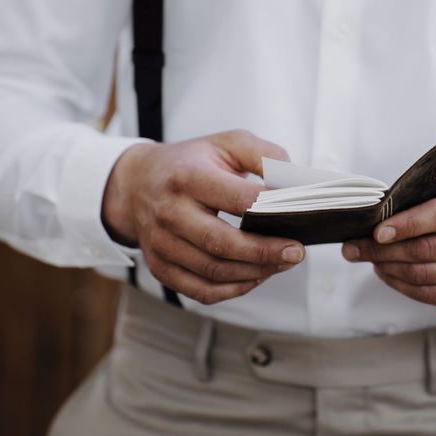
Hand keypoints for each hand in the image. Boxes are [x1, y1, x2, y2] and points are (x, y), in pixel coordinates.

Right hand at [102, 130, 304, 304]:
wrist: (136, 183)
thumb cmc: (190, 163)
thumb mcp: (226, 143)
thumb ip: (264, 155)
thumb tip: (293, 182)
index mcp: (189, 177)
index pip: (238, 199)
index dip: (272, 208)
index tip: (299, 214)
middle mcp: (171, 212)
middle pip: (223, 243)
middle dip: (265, 251)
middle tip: (296, 251)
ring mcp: (162, 244)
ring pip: (214, 271)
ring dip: (255, 272)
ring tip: (282, 263)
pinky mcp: (160, 267)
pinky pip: (201, 291)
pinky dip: (234, 289)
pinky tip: (255, 276)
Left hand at [341, 179, 435, 312]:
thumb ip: (434, 196)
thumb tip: (381, 210)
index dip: (405, 224)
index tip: (375, 229)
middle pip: (426, 250)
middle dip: (382, 250)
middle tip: (353, 245)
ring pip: (424, 276)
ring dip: (387, 267)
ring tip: (367, 257)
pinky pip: (430, 295)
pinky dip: (402, 284)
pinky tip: (387, 272)